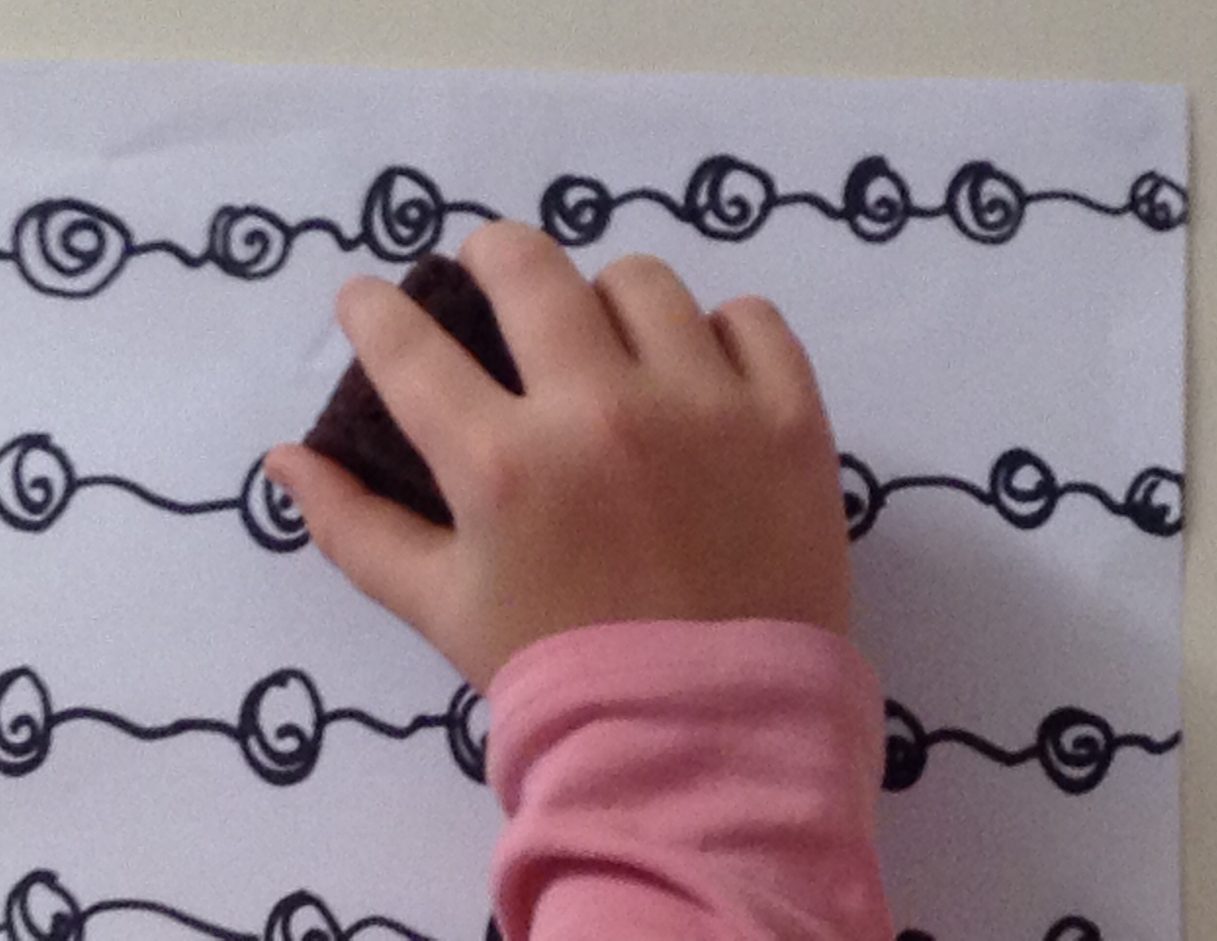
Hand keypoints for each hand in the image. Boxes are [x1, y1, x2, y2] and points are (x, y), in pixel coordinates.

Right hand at [265, 221, 850, 690]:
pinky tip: (699, 372)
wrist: (710, 737)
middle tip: (489, 275)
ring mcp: (707, 406)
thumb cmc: (563, 671)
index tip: (369, 301)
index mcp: (503, 464)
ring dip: (606, 297)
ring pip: (641, 281)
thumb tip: (284, 457)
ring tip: (604, 337)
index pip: (409, 347)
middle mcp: (601, 412)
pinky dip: (720, 332)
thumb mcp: (441, 609)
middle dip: (489, 255)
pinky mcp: (790, 419)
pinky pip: (751, 318)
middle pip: (528, 267)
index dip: (373, 309)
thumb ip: (353, 528)